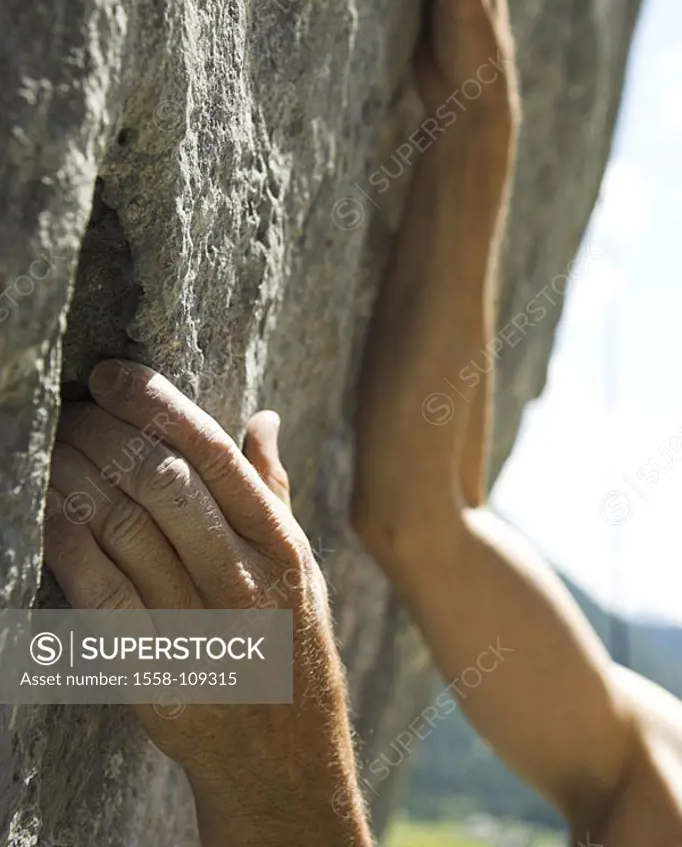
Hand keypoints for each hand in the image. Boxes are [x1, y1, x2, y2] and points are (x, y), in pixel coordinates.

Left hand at [46, 360, 370, 846]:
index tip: (112, 375)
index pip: (214, 456)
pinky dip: (66, 541)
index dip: (158, 406)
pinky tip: (47, 508)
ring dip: (76, 477)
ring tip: (52, 445)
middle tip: (71, 409)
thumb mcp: (302, 567)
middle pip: (162, 484)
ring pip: (123, 529)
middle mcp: (245, 582)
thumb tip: (262, 417)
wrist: (283, 760)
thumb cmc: (289, 646)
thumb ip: (274, 490)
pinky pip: (99, 592)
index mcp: (281, 546)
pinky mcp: (156, 672)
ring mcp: (201, 630)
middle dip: (105, 434)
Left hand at [353, 0, 519, 557]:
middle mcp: (461, 215)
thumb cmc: (398, 433)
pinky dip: (465, 59)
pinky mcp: (452, 250)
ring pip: (481, 87)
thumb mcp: (385, 337)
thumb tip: (390, 265)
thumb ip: (396, 287)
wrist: (418, 494)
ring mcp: (463, 230)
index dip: (449, 16)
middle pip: (477, 73)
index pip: (455, 99)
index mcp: (439, 226)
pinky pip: (468, 133)